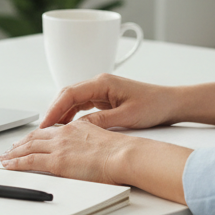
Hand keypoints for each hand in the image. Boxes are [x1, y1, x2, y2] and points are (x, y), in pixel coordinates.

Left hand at [0, 119, 129, 184]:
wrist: (124, 155)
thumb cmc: (121, 151)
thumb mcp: (104, 139)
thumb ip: (91, 141)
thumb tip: (88, 150)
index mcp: (77, 127)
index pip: (51, 131)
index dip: (38, 136)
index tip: (30, 139)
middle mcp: (65, 134)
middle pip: (36, 137)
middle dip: (21, 143)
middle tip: (11, 148)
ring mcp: (59, 147)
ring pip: (29, 147)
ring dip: (14, 152)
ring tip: (5, 157)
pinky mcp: (57, 161)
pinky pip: (29, 161)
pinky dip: (16, 162)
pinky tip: (9, 164)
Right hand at [39, 74, 182, 130]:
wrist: (171, 103)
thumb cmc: (154, 105)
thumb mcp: (126, 117)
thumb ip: (100, 122)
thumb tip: (78, 129)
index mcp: (103, 83)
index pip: (70, 94)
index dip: (55, 109)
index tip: (45, 123)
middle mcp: (100, 83)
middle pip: (68, 95)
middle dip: (54, 111)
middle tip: (43, 129)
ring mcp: (102, 90)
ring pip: (73, 100)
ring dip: (62, 113)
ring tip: (52, 130)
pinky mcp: (105, 98)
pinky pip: (82, 105)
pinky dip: (72, 115)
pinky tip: (68, 126)